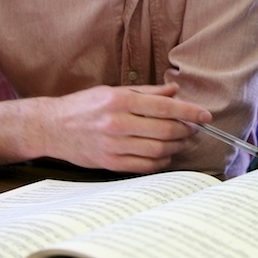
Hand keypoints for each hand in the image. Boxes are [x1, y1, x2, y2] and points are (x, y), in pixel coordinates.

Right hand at [38, 83, 209, 172]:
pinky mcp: (109, 163)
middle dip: (186, 131)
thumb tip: (174, 91)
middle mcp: (117, 123)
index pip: (165, 107)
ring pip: (158, 150)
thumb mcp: (112, 90)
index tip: (205, 115)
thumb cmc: (84, 106)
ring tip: (181, 141)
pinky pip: (144, 166)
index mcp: (120, 100)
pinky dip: (161, 162)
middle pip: (165, 131)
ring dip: (176, 147)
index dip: (189, 112)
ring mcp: (113, 145)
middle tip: (194, 129)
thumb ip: (146, 92)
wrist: (51, 127)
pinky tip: (165, 155)